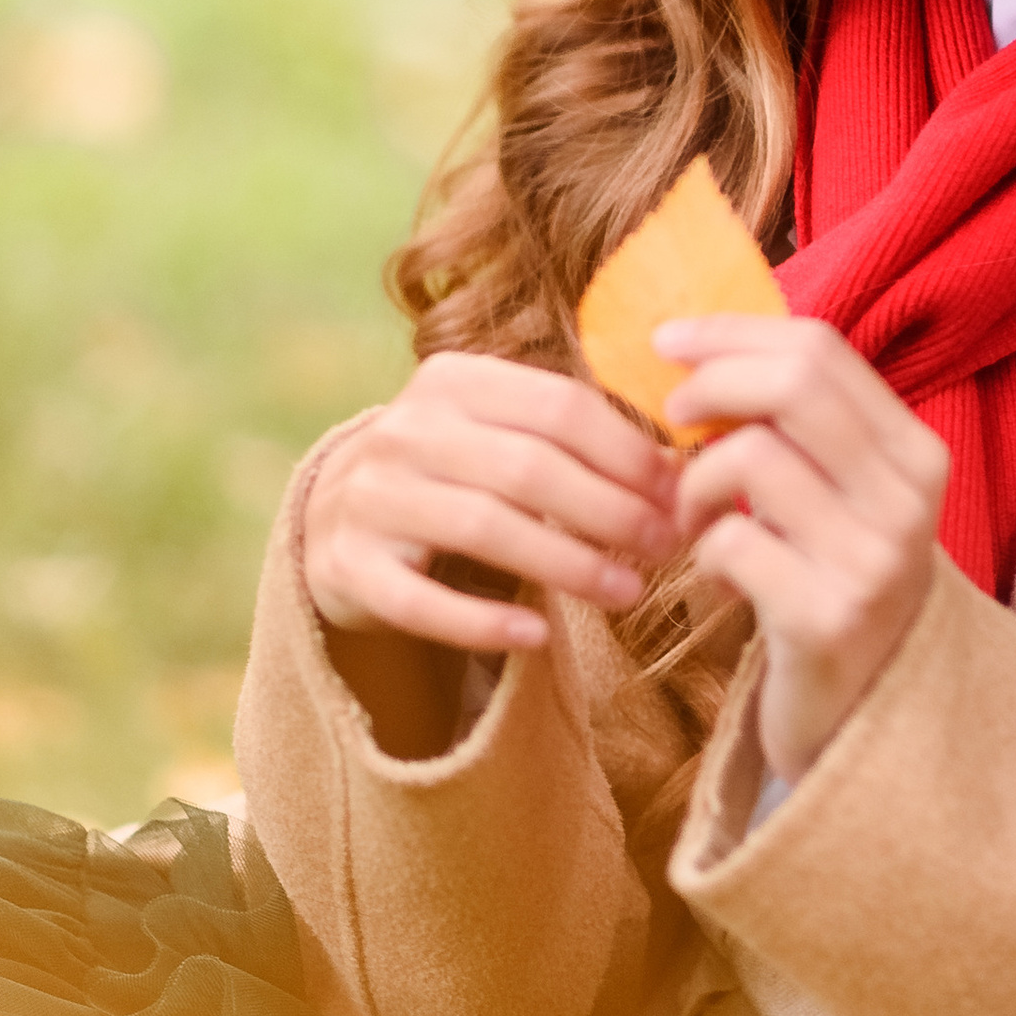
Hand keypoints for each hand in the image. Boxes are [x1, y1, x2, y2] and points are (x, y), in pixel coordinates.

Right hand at [303, 351, 677, 656]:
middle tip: (666, 548)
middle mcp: (405, 430)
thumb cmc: (451, 472)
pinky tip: (538, 635)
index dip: (629, 454)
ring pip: (484, 529)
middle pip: (530, 469)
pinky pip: (420, 601)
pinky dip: (482, 622)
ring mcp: (370, 497)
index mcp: (452, 381)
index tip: (679, 496)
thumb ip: (572, 439)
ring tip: (629, 593)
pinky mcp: (346, 566)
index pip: (560, 408)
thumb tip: (681, 470)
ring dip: (568, 565)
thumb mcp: (497, 431)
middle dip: (613, 512)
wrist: (334, 515)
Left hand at [661, 317, 947, 781]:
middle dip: (708, 388)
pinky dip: (702, 554)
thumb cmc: (835, 584)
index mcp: (918, 453)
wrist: (867, 716)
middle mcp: (909, 500)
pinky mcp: (824, 618)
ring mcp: (872, 561)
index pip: (821, 351)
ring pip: (750, 459)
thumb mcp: (846, 497)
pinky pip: (729, 543)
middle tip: (671, 419)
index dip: (732, 334)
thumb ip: (803, 426)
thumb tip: (703, 339)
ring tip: (695, 518)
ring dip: (694, 483)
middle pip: (791, 387)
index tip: (669, 343)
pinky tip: (719, 580)